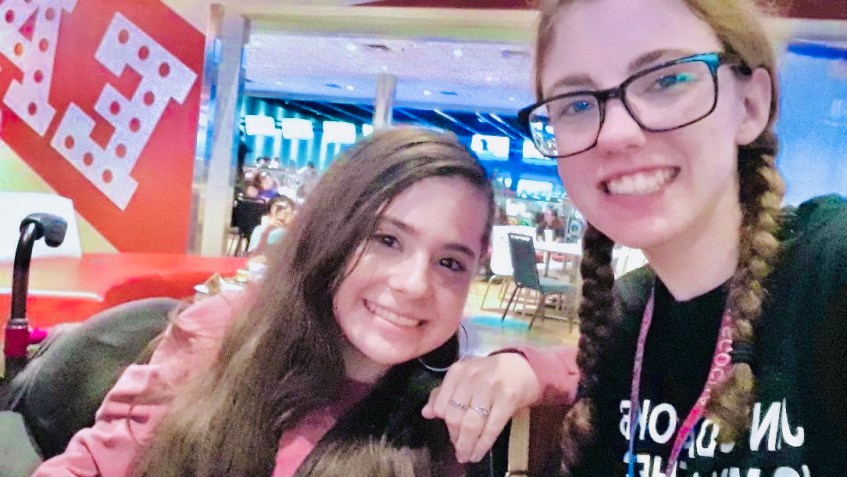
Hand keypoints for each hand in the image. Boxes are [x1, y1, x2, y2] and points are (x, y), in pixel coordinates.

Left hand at [421, 352, 541, 462]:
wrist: (525, 368)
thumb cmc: (491, 374)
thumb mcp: (466, 377)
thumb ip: (444, 393)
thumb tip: (426, 413)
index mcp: (458, 371)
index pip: (441, 405)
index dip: (444, 424)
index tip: (450, 434)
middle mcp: (472, 377)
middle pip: (455, 417)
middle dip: (455, 438)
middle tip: (459, 450)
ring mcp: (490, 387)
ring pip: (471, 425)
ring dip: (466, 446)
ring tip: (466, 456)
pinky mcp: (508, 399)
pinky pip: (491, 428)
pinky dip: (482, 445)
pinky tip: (478, 453)